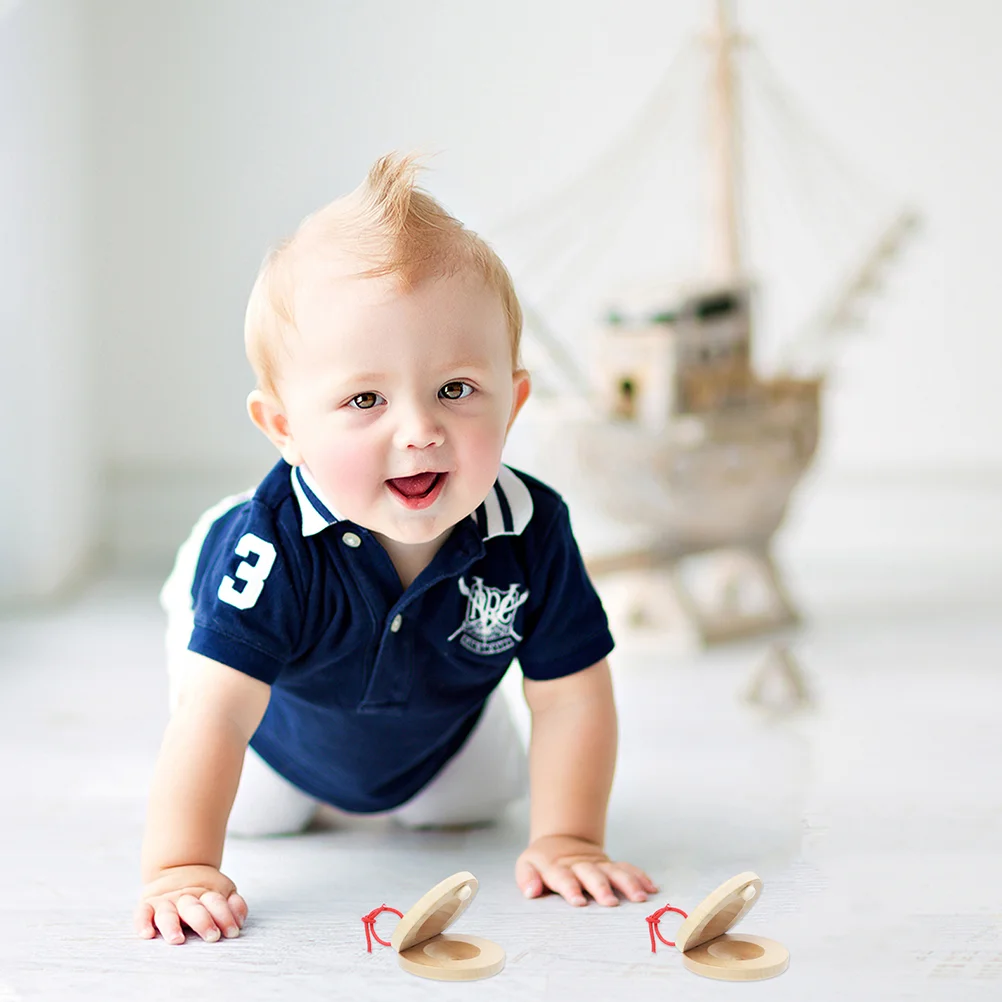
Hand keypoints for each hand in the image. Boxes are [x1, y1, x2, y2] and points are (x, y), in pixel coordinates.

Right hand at [135, 864, 246, 944]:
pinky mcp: (148, 905)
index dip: (225, 916)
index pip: (216, 903)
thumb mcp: (223, 891)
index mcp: (205, 893)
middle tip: (212, 936)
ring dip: (172, 926)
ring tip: (177, 939)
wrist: (179, 868)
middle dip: (203, 922)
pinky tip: (147, 934)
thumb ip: (234, 905)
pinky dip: (142, 923)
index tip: (233, 932)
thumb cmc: (205, 892)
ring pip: (167, 914)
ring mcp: (165, 901)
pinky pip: (141, 913)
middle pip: (193, 909)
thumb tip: (239, 920)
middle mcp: (185, 898)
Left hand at [515, 835, 657, 906]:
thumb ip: (527, 878)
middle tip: (611, 903)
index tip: (579, 901)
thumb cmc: (542, 862)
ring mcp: (597, 864)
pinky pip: (627, 868)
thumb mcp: (527, 866)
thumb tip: (531, 892)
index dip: (570, 888)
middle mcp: (580, 865)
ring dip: (628, 883)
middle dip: (602, 887)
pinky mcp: (610, 864)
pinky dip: (639, 876)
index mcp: (557, 867)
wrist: (561, 840)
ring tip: (640, 897)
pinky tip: (652, 888)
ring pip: (614, 871)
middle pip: (592, 875)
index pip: (563, 877)